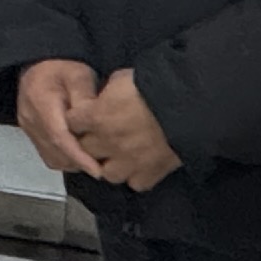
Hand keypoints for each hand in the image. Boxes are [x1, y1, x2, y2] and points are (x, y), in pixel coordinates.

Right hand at [13, 58, 104, 177]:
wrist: (38, 64)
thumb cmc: (62, 67)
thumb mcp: (79, 75)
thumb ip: (85, 97)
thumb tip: (94, 123)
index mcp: (41, 103)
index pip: (59, 137)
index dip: (78, 156)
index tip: (97, 170)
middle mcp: (30, 119)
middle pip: (55, 152)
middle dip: (79, 162)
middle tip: (104, 164)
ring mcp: (28, 128)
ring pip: (51, 157)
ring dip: (72, 162)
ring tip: (93, 159)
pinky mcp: (30, 133)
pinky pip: (47, 154)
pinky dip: (64, 158)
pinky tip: (79, 153)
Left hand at [70, 70, 181, 190]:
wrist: (189, 105)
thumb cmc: (154, 86)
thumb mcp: (123, 77)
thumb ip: (109, 90)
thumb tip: (107, 96)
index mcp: (96, 117)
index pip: (71, 122)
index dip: (78, 118)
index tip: (86, 115)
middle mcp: (108, 143)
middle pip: (85, 150)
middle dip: (91, 143)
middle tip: (102, 136)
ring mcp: (128, 162)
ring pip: (108, 174)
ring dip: (112, 165)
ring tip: (121, 156)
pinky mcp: (150, 173)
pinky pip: (136, 183)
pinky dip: (137, 176)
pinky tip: (142, 166)